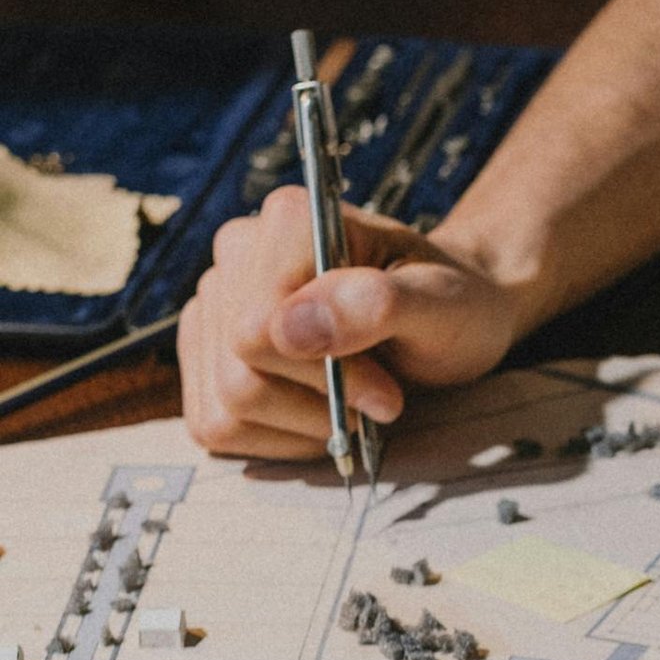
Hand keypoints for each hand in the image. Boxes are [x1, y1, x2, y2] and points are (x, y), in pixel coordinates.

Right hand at [178, 185, 531, 458]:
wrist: (449, 320)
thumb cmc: (452, 307)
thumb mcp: (443, 305)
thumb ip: (378, 304)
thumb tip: (289, 329)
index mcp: (289, 221)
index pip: (258, 329)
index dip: (326, 375)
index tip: (387, 390)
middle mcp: (236, 254)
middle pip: (239, 373)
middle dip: (318, 403)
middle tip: (381, 397)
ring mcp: (213, 305)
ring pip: (224, 406)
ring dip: (301, 424)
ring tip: (352, 404)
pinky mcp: (207, 355)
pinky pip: (216, 424)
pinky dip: (278, 438)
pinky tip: (317, 413)